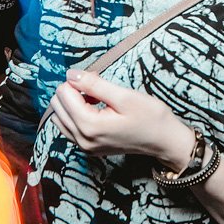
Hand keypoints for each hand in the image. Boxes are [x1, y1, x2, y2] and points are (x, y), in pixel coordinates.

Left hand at [50, 70, 195, 170]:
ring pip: (60, 117)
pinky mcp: (88, 149)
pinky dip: (75, 115)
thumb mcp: (124, 96)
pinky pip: (68, 128)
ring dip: (72, 103)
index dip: (79, 81)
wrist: (165, 141)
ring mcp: (84, 147)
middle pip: (57, 106)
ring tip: (96, 99)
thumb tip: (70, 74)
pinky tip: (94, 110)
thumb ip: (94, 84)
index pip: (64, 94)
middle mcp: (82, 140)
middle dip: (74, 91)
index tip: (99, 80)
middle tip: (98, 87)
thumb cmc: (150, 117)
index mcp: (90, 126)